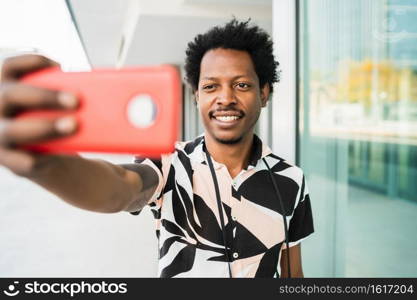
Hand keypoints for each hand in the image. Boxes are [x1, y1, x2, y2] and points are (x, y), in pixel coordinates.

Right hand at [0, 55, 77, 175]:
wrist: (51, 159)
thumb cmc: (53, 123)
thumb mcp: (56, 107)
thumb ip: (65, 96)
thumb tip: (102, 95)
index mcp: (6, 89)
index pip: (9, 68)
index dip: (31, 62)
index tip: (60, 65)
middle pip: (11, 95)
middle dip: (45, 97)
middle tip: (76, 100)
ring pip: (13, 131)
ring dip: (45, 127)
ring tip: (73, 125)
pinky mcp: (10, 161)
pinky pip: (21, 160)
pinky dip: (36, 158)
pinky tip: (57, 154)